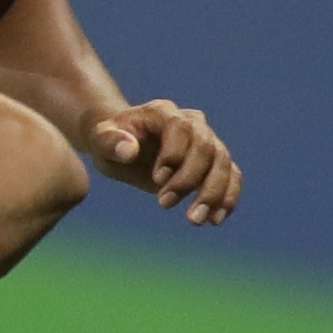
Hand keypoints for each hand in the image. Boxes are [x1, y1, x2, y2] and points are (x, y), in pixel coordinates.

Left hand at [89, 99, 237, 224]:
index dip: (174, 153)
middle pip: (205, 146)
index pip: (179, 127)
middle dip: (189, 179)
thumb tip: (128, 150)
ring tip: (194, 221)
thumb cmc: (111, 141)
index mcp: (162, 112)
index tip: (157, 179)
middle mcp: (191, 122)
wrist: (126, 146)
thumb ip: (110, 141)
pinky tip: (214, 220)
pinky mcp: (214, 162)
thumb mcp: (100, 140)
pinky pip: (232, 175)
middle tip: (164, 204)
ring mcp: (206, 141)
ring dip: (213, 193)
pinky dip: (228, 197)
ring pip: (223, 162)